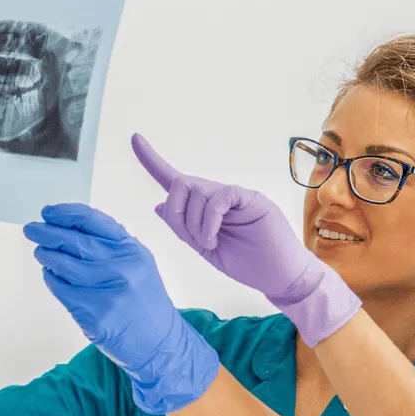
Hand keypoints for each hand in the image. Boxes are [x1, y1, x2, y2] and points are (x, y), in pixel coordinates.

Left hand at [23, 203, 218, 414]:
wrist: (160, 344)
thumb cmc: (145, 304)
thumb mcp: (138, 265)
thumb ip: (110, 246)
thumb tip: (68, 228)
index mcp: (132, 251)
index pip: (92, 221)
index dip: (65, 213)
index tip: (48, 213)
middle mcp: (122, 268)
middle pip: (73, 241)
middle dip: (47, 232)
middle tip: (32, 229)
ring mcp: (108, 292)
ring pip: (63, 265)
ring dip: (46, 256)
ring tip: (41, 253)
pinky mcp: (95, 315)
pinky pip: (62, 290)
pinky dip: (52, 280)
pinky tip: (51, 275)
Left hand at [131, 134, 360, 346]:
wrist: (280, 277)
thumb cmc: (249, 264)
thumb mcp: (207, 250)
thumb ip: (184, 229)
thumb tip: (159, 207)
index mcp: (206, 209)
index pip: (176, 181)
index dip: (153, 161)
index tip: (134, 139)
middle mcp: (218, 197)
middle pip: (181, 185)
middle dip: (178, 214)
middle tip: (195, 240)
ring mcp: (235, 196)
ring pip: (196, 191)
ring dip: (195, 224)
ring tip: (212, 244)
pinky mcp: (250, 198)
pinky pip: (219, 197)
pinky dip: (209, 220)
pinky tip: (214, 239)